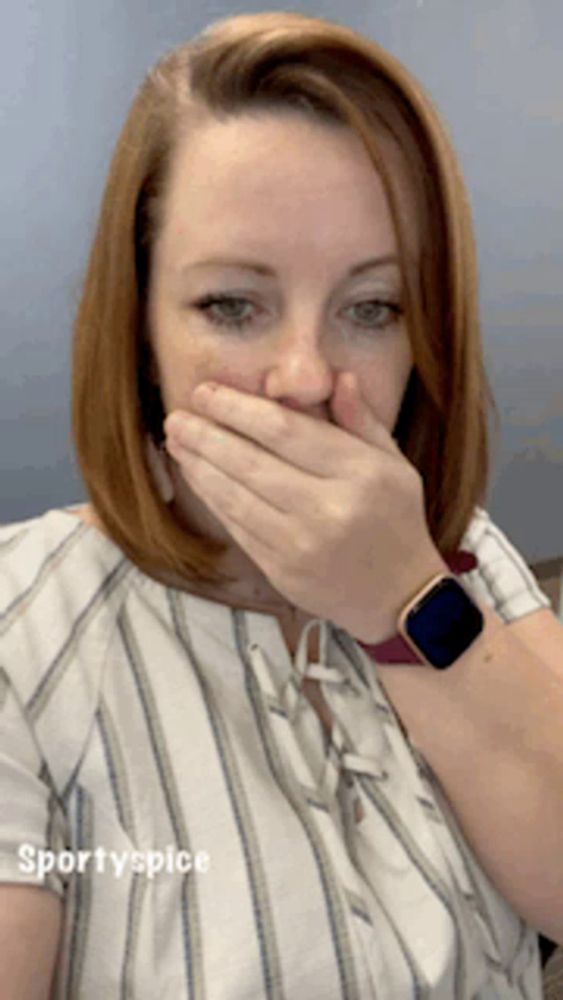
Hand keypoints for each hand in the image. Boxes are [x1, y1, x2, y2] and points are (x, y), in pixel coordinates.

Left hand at [164, 372, 448, 641]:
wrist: (399, 596)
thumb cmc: (396, 520)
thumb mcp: (394, 464)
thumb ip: (362, 420)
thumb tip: (337, 377)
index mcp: (359, 473)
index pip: (285, 431)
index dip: (238, 409)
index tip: (206, 393)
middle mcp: (328, 508)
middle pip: (251, 462)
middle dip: (207, 435)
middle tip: (177, 416)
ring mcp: (301, 543)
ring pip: (236, 496)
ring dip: (199, 466)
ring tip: (176, 441)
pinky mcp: (281, 570)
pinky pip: (237, 526)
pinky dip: (212, 499)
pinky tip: (196, 477)